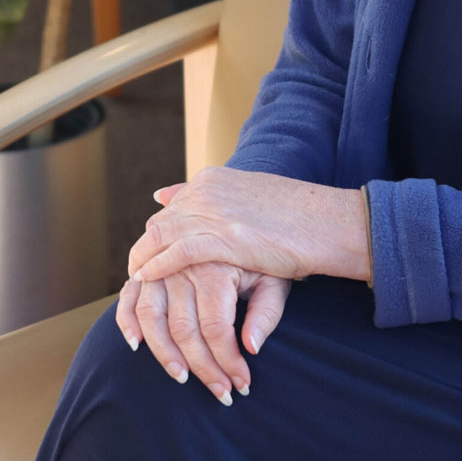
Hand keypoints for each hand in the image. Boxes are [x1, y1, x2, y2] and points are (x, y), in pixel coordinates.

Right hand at [116, 263, 291, 404]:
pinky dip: (127, 321)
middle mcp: (183, 266)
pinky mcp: (146, 267)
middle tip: (221, 394)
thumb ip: (266, 312)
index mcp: (215, 267)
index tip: (242, 385)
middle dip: (203, 368)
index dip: (228, 361)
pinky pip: (128, 297)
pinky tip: (136, 345)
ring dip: (164, 353)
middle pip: (184, 329)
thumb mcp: (274, 278)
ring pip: (152, 317)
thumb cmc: (259, 257)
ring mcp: (160, 266)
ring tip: (182, 378)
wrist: (238, 219)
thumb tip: (251, 348)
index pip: (216, 327)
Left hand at [126, 166, 370, 287]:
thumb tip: (163, 194)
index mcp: (215, 179)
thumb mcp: (250, 201)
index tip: (149, 252)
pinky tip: (148, 279)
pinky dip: (157, 267)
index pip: (172, 206)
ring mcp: (214, 211)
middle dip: (144, 248)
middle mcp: (208, 190)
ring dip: (143, 260)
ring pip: (161, 236)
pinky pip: (177, 252)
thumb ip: (211, 198)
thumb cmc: (297, 218)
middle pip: (160, 222)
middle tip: (134, 273)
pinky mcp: (223, 236)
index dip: (157, 232)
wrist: (326, 223)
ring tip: (135, 281)